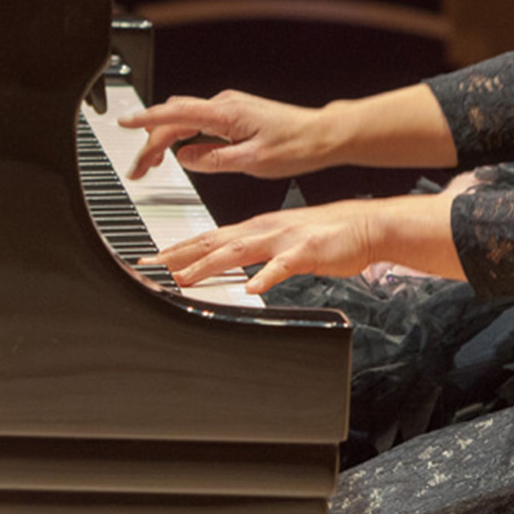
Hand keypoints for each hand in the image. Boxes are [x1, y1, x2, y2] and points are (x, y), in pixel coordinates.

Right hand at [118, 90, 327, 181]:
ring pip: (184, 118)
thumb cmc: (296, 147)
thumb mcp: (253, 161)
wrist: (322, 135)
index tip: (124, 123)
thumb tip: (184, 158)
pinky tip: (178, 152)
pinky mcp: (234, 114)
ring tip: (151, 165)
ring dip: (164, 138)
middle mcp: (224, 105)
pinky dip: (181, 135)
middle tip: (138, 170)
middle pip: (174, 118)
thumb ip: (214, 160)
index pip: (176, 113)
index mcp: (226, 114)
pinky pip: (197, 120)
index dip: (146, 119)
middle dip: (150, 141)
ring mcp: (228, 107)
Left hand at [160, 192, 463, 291]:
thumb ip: (252, 256)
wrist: (364, 225)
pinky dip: (266, 276)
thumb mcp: (280, 244)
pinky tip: (252, 288)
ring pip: (239, 250)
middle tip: (150, 267)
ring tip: (186, 278)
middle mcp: (263, 230)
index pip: (207, 238)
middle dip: (179, 256)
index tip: (150, 261)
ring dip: (210, 265)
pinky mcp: (307, 250)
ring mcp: (283, 238)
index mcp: (255, 229)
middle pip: (213, 242)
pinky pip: (283, 265)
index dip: (176, 250)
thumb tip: (226, 271)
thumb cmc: (323, 237)